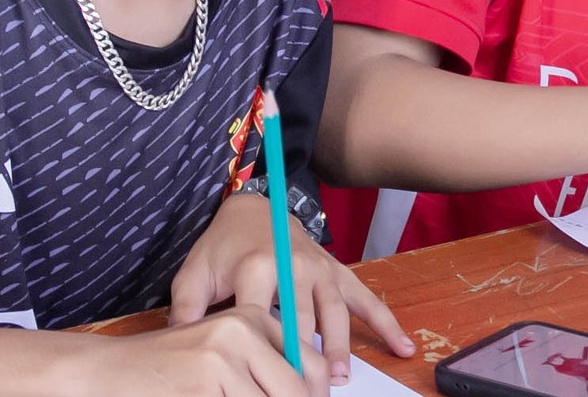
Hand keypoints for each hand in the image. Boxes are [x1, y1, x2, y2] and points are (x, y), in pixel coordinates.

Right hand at [70, 304, 330, 395]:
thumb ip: (265, 364)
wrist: (109, 368)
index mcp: (252, 318)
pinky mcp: (201, 386)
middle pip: (296, 390)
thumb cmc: (171, 365)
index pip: (310, 364)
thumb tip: (312, 390)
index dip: (316, 395)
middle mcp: (241, 332)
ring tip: (232, 395)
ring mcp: (220, 360)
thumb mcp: (223, 351)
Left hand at [170, 191, 412, 384]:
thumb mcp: (193, 275)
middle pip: (302, 323)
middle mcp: (294, 267)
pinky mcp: (338, 272)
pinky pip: (366, 299)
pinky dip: (386, 324)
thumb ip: (188, 313)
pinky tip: (402, 349)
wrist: (252, 208)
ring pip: (335, 315)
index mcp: (256, 268)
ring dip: (339, 350)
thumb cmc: (221, 248)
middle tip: (307, 393)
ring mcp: (321, 269)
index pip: (261, 320)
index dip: (264, 356)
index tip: (267, 384)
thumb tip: (185, 353)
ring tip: (339, 381)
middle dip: (304, 363)